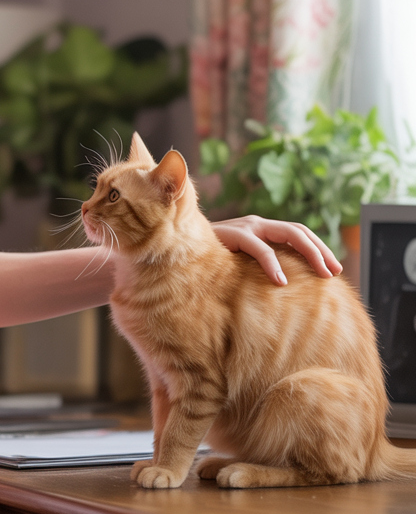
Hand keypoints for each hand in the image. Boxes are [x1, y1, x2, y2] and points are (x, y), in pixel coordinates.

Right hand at [211, 215, 341, 284]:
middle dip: (321, 250)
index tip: (335, 269)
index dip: (319, 247)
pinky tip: (281, 281)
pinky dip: (273, 264)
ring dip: (310, 253)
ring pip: (288, 233)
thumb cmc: (208, 261)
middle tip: (335, 272)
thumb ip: (256, 267)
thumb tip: (283, 289)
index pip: (298, 232)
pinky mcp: (234, 234)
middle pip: (299, 231)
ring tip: (323, 274)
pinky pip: (259, 248)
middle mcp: (257, 223)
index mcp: (261, 229)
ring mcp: (247, 226)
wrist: (177, 247)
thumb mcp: (238, 263)